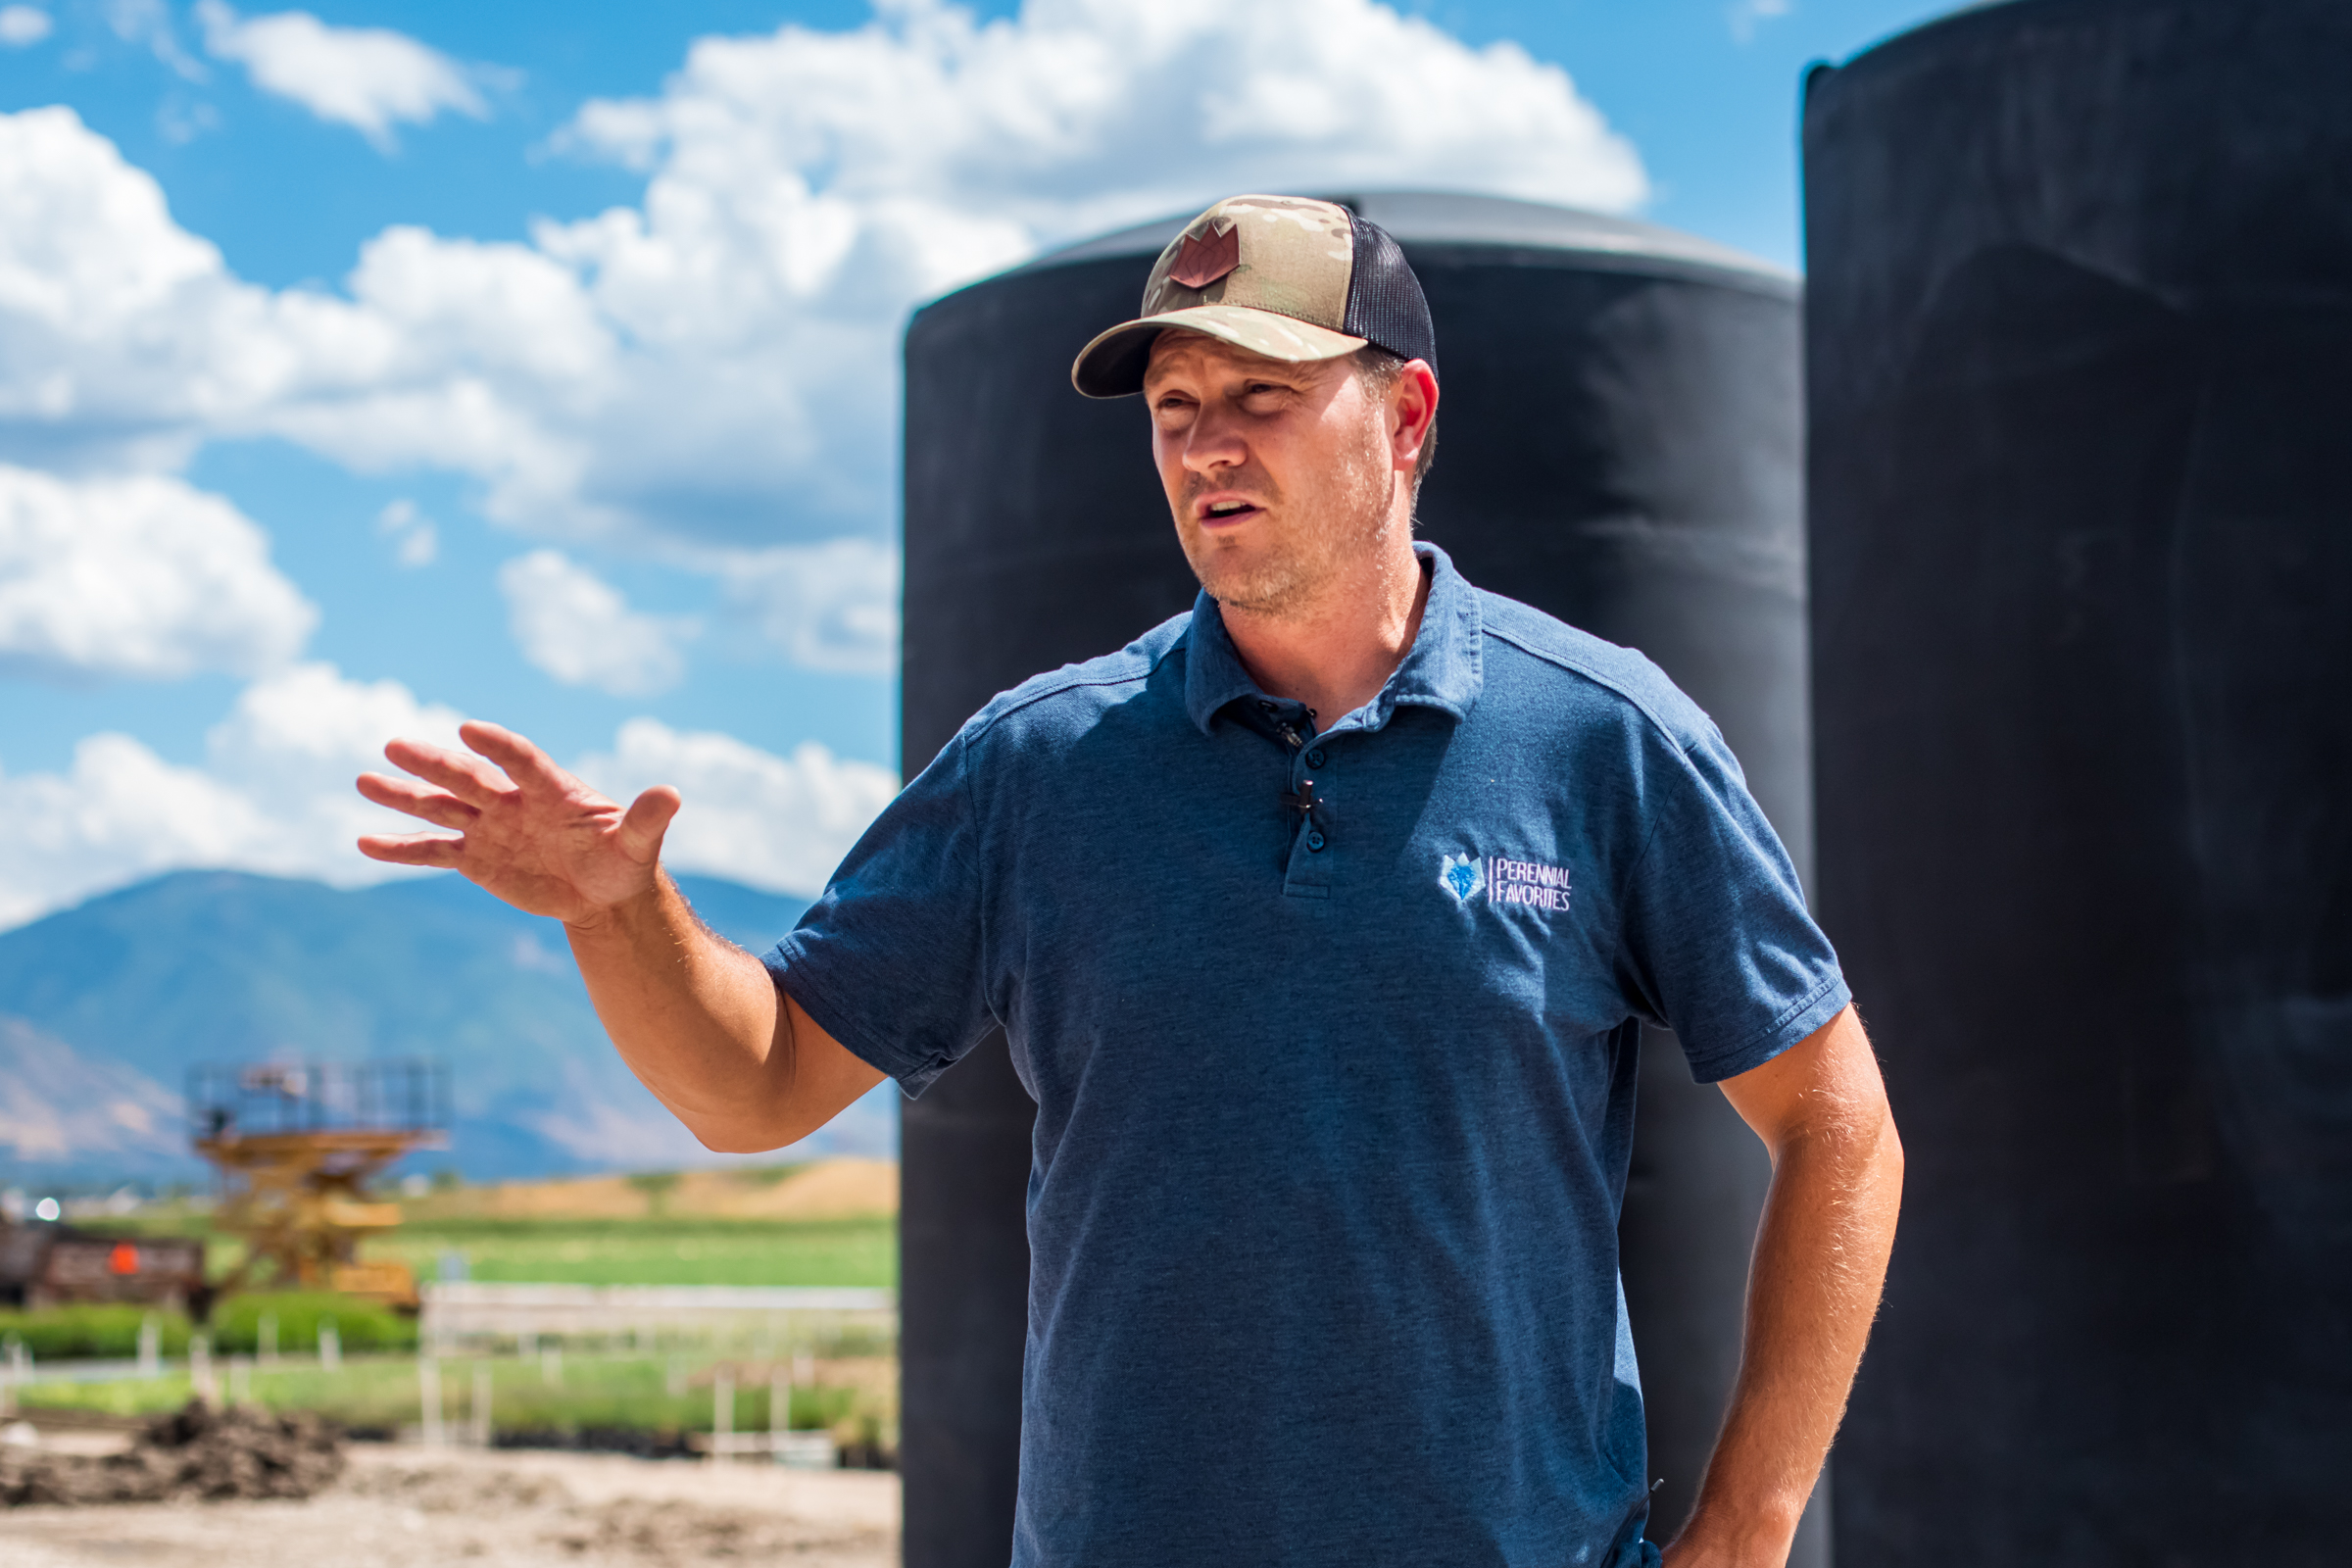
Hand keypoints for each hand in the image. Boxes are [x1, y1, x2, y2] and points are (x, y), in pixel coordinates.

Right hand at [355, 720, 680, 925]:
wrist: (602, 892)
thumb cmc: (623, 860)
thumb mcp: (639, 844)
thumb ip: (648, 819)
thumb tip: (672, 793)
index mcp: (551, 789)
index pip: (521, 760)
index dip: (497, 746)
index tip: (467, 729)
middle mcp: (513, 801)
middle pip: (468, 777)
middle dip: (433, 763)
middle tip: (394, 746)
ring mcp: (489, 827)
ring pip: (440, 807)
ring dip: (403, 795)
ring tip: (363, 780)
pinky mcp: (475, 858)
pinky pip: (432, 852)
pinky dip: (401, 849)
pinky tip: (365, 842)